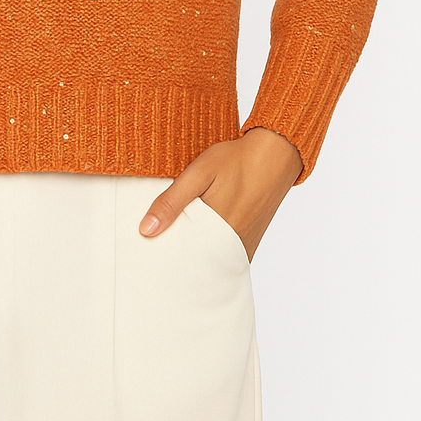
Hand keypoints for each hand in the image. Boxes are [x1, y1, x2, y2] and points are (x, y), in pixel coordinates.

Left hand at [138, 128, 303, 260]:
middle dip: (177, 262)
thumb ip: (172, 201)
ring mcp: (243, 247)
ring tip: (173, 251)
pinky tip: (197, 245)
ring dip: (194, 258)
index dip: (163, 258)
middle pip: (196, 264)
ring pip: (212, 263)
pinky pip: (226, 258)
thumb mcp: (199, 173)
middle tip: (155, 256)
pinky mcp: (250, 243)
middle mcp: (233, 246)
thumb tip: (146, 230)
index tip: (146, 256)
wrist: (274, 155)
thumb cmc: (236, 160)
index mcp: (216, 231)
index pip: (182, 258)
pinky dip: (211, 255)